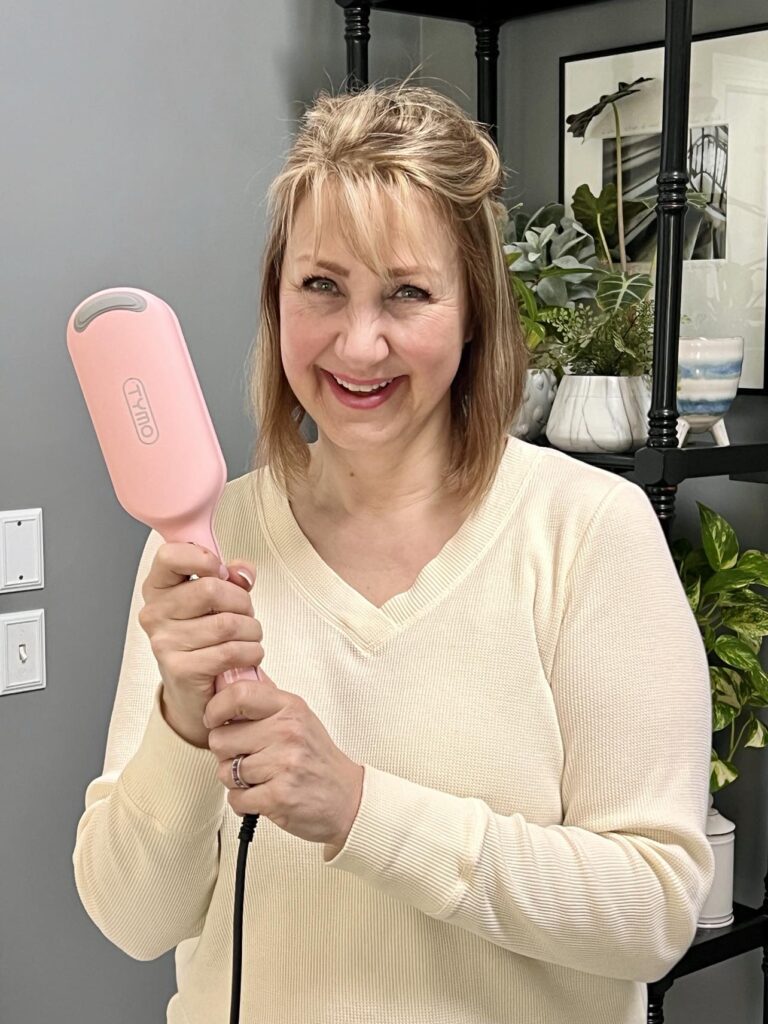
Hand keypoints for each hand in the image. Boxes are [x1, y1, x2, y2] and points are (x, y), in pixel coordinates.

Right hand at [138, 542, 262, 745]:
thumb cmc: (206, 640)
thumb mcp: (217, 601)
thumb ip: (232, 578)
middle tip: (244, 614)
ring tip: (248, 637)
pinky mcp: (181, 669)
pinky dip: (251, 652)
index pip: (170, 556)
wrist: (196, 692)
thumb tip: (243, 571)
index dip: (204, 558)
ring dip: (251, 631)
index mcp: (159, 587)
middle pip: (211, 590)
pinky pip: (231, 651)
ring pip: (227, 623)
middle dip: (241, 602)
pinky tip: (248, 654)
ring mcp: (165, 642)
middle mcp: (155, 613)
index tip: (221, 571)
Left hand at [204, 672, 363, 850]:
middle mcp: (287, 732)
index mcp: (289, 708)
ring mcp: (283, 764)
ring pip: (225, 771)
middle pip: (221, 739)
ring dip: (236, 780)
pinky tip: (261, 795)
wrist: (346, 797)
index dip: (215, 708)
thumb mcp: (298, 717)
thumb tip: (232, 677)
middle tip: (246, 756)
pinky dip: (243, 801)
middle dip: (226, 753)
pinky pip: (236, 798)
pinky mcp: (279, 796)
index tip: (214, 719)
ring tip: (259, 777)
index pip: (239, 694)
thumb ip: (265, 700)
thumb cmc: (317, 758)